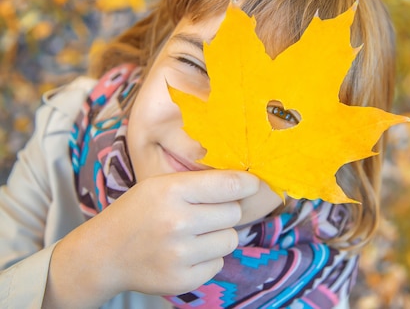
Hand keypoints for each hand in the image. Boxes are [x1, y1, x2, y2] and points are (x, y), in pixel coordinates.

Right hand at [43, 170, 258, 307]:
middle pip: (233, 213)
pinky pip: (219, 264)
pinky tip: (186, 253)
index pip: (229, 185)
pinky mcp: (181, 280)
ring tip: (194, 234)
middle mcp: (176, 222)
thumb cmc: (139, 212)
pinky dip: (208, 259)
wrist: (104, 254)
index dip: (247, 184)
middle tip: (204, 213)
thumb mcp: (161, 185)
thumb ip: (200, 182)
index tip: (253, 184)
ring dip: (219, 236)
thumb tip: (247, 182)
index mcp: (171, 191)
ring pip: (230, 240)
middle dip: (225, 211)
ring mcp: (179, 254)